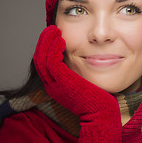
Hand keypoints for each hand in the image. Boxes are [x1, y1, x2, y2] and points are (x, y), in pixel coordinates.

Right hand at [33, 25, 121, 142]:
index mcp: (56, 86)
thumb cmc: (98, 98)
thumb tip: (84, 58)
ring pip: (42, 59)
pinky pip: (51, 63)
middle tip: (51, 29)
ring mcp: (55, 86)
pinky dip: (53, 50)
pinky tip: (62, 40)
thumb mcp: (83, 83)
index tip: (54, 36)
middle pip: (39, 59)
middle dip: (43, 42)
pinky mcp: (62, 84)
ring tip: (54, 30)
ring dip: (46, 43)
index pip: (44, 63)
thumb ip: (78, 72)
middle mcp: (52, 86)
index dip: (46, 48)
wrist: (102, 113)